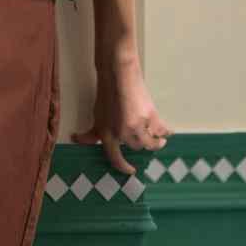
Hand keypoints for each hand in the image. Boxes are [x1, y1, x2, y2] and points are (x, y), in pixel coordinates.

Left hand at [71, 58, 172, 174]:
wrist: (119, 74)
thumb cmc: (106, 94)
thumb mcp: (96, 116)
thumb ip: (90, 133)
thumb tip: (78, 139)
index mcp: (108, 135)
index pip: (116, 159)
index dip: (124, 168)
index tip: (131, 171)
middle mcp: (124, 134)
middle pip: (137, 148)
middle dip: (140, 146)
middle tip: (143, 144)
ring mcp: (138, 126)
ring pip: (151, 143)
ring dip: (156, 143)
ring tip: (159, 141)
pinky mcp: (152, 117)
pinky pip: (163, 131)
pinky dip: (166, 132)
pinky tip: (167, 133)